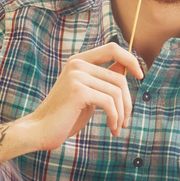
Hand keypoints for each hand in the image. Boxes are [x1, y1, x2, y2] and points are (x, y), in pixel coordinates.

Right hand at [15, 43, 143, 150]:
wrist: (40, 132)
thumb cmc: (65, 116)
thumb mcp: (88, 94)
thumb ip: (103, 80)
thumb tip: (125, 67)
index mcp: (79, 61)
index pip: (113, 48)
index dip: (131, 59)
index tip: (140, 76)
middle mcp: (77, 64)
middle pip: (119, 78)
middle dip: (127, 102)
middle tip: (125, 121)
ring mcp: (77, 76)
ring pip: (117, 92)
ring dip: (122, 113)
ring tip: (118, 127)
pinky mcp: (78, 91)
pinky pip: (110, 102)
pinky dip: (115, 117)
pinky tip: (112, 128)